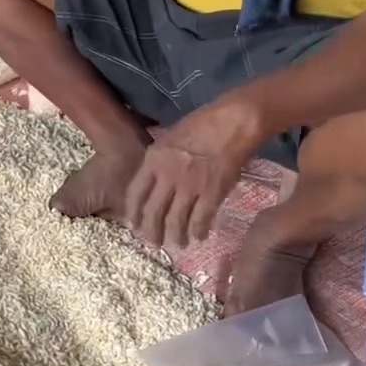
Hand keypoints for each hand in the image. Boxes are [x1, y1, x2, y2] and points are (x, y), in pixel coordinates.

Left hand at [124, 98, 262, 250]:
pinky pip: (201, 220)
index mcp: (153, 160)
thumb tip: (152, 182)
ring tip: (178, 243)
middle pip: (153, 213)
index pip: (135, 194)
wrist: (232, 122)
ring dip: (176, 236)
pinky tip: (199, 236)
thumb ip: (158, 162)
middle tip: (155, 242)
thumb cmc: (201, 125)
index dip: (134, 214)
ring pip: (176, 221)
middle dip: (152, 232)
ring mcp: (190, 186)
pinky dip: (199, 231)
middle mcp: (168, 176)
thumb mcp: (168, 138)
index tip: (135, 224)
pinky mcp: (212, 193)